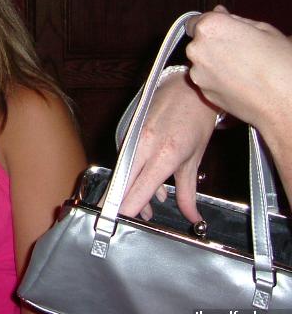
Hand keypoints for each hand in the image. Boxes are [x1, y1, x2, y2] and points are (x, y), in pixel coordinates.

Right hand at [119, 70, 216, 221]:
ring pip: (122, 174)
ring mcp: (131, 138)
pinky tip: (148, 183)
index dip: (126, 209)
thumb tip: (193, 219)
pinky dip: (133, 175)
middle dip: (120, 205)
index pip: (137, 189)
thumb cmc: (194, 121)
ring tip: (148, 208)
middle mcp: (142, 146)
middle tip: (122, 222)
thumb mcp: (194, 160)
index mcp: (163, 154)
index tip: (119, 225)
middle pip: (121, 184)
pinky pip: (124, 161)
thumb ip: (189, 193)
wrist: (185, 88)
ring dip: (131, 192)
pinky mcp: (126, 134)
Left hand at [185, 5, 291, 129]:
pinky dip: (217, 78)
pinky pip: (206, 78)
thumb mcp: (264, 29)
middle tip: (241, 51)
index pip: (197, 21)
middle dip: (213, 44)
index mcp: (211, 27)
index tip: (226, 31)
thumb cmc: (280, 63)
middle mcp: (197, 48)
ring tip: (243, 69)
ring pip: (201, 61)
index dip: (212, 26)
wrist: (285, 103)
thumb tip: (219, 12)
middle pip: (198, 41)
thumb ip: (235, 20)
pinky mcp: (202, 91)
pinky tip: (239, 82)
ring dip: (214, 62)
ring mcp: (197, 72)